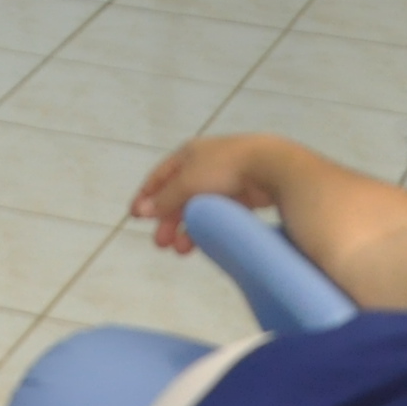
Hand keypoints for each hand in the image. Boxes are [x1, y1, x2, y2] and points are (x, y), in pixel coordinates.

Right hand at [131, 135, 286, 254]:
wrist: (271, 166)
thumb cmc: (223, 169)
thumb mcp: (187, 183)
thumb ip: (164, 199)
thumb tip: (140, 211)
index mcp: (188, 154)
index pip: (160, 176)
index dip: (146, 195)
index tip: (135, 216)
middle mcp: (205, 164)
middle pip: (179, 195)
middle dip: (168, 219)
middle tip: (160, 243)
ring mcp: (226, 179)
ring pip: (200, 207)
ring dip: (188, 228)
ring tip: (181, 251)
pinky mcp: (245, 194)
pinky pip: (219, 213)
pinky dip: (208, 226)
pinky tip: (204, 240)